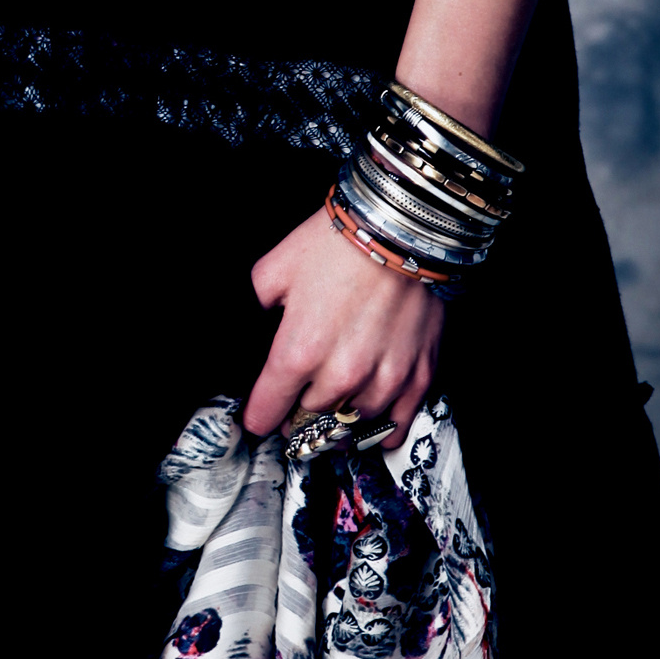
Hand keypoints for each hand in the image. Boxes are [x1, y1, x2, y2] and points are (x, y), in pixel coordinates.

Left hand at [241, 202, 446, 445]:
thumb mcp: (274, 270)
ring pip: (348, 426)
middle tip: (297, 396)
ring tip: (332, 400)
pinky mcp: (418, 377)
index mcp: (299, 351)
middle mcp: (341, 375)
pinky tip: (368, 417)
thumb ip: (253, 310)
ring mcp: (383, 380)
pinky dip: (379, 431)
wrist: (402, 227)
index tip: (259, 413)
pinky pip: (394, 429)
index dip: (258, 415)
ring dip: (336, 417)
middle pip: (305, 422)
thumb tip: (241, 333)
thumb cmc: (338, 243)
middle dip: (296, 412)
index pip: (265, 414)